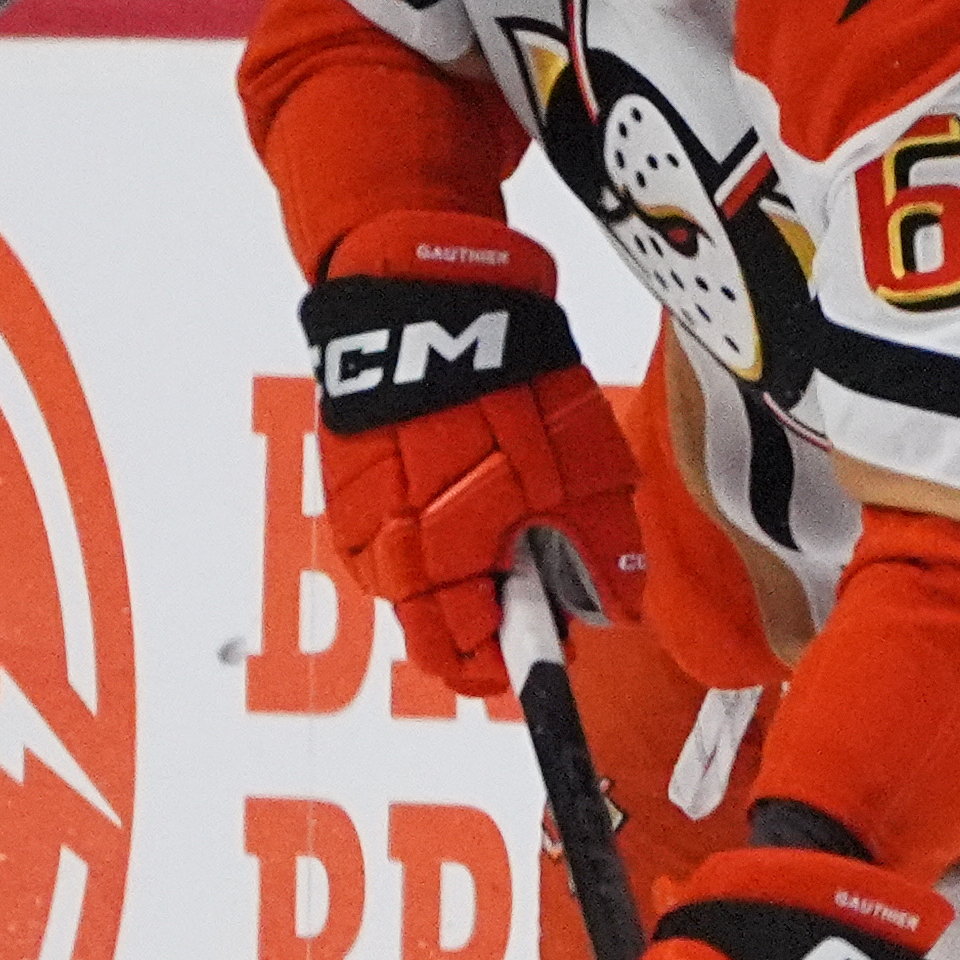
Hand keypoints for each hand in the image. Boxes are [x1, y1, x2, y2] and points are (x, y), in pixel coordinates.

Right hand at [299, 208, 642, 698]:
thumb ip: (604, 555)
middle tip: (534, 559)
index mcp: (442, 565)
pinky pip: (390, 531)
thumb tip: (614, 612)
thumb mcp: (587, 473)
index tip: (549, 641)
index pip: (465, 663)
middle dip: (488, 608)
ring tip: (498, 500)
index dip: (514, 659)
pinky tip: (460, 473)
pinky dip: (428, 522)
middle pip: (436, 628)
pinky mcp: (345, 479)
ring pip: (414, 580)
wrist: (424, 295)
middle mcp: (386, 555)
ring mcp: (358, 516)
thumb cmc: (509, 382)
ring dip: (457, 563)